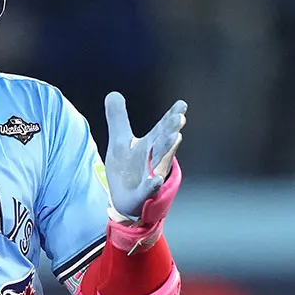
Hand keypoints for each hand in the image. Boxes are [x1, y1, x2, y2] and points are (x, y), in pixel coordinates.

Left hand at [103, 92, 185, 220]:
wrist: (124, 201)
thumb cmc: (128, 169)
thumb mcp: (119, 141)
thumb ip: (117, 118)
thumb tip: (113, 93)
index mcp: (150, 144)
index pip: (162, 128)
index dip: (171, 117)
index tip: (181, 105)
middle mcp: (154, 159)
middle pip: (164, 142)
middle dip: (171, 130)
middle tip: (179, 118)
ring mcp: (150, 175)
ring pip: (161, 162)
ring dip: (168, 150)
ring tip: (175, 136)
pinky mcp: (143, 193)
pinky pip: (149, 189)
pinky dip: (152, 184)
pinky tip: (155, 179)